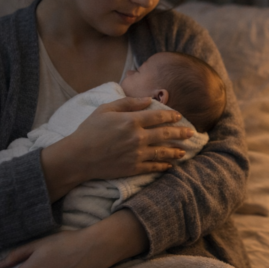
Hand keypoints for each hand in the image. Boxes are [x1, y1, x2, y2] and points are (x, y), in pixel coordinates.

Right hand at [41, 96, 194, 200]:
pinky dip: (163, 166)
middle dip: (180, 133)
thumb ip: (129, 103)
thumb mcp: (106, 109)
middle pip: (165, 134)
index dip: (171, 116)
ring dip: (175, 151)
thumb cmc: (89, 130)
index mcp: (131, 121)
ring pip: (163, 152)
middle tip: (191, 133)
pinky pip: (153, 167)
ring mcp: (136, 154)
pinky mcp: (133, 168)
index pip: (158, 117)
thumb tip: (148, 99)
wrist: (77, 157)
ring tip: (184, 151)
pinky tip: (170, 165)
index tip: (179, 116)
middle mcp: (137, 137)